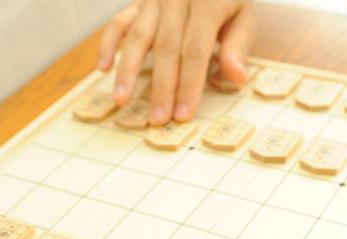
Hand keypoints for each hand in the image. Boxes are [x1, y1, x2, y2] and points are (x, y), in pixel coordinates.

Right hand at [98, 0, 254, 124]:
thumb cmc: (227, 2)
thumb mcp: (243, 17)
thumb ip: (238, 46)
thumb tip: (237, 77)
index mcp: (207, 1)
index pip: (195, 50)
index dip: (189, 84)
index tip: (183, 114)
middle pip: (166, 48)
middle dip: (161, 87)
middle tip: (157, 119)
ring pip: (138, 36)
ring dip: (127, 71)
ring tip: (122, 101)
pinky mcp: (138, 2)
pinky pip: (118, 22)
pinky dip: (108, 44)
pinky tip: (103, 68)